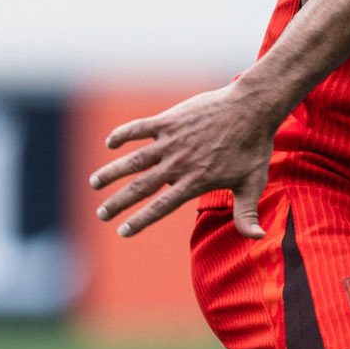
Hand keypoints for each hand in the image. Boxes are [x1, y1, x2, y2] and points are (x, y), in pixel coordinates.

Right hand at [88, 82, 277, 239]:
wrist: (252, 109)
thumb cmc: (253, 148)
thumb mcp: (252, 183)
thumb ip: (247, 213)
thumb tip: (256, 238)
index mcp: (195, 182)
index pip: (161, 207)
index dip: (140, 220)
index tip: (122, 231)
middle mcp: (178, 164)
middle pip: (140, 187)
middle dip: (118, 202)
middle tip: (101, 214)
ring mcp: (171, 141)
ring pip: (133, 160)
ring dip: (111, 172)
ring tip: (93, 183)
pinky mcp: (169, 120)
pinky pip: (139, 128)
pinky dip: (122, 135)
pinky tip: (109, 144)